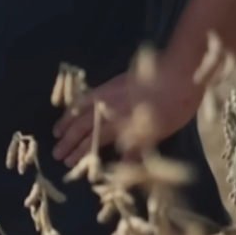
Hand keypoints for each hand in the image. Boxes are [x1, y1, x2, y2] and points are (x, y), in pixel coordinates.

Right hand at [50, 65, 202, 166]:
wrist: (179, 72)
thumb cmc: (177, 105)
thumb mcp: (161, 131)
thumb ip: (138, 147)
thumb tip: (121, 161)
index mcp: (122, 124)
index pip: (94, 142)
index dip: (81, 153)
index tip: (69, 162)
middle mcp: (111, 109)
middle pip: (84, 127)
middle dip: (69, 142)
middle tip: (56, 153)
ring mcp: (110, 94)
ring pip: (81, 110)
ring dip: (67, 122)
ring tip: (56, 132)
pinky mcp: (113, 83)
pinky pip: (88, 95)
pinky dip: (77, 104)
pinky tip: (73, 108)